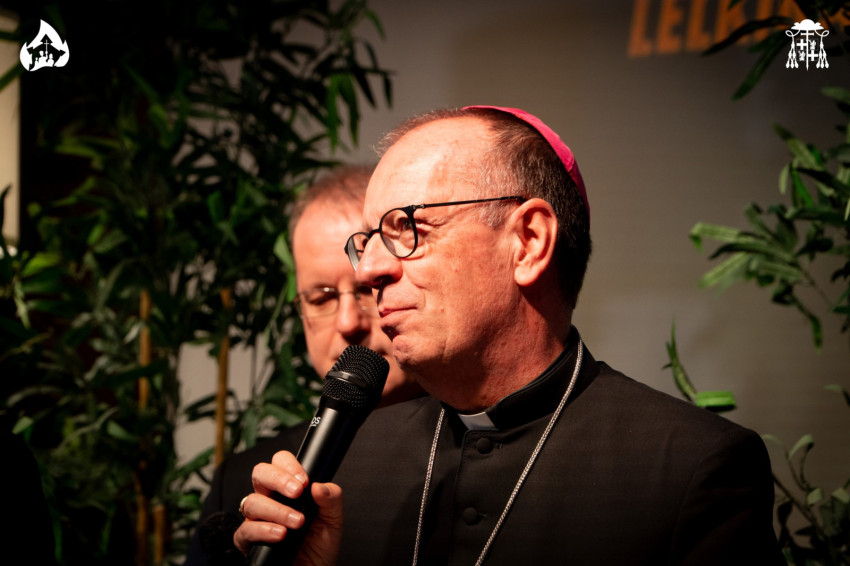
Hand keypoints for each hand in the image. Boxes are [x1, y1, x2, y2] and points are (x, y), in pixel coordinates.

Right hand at [233, 451, 343, 565]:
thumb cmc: (319, 546)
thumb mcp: (333, 520)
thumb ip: (331, 499)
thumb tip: (320, 486)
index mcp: (288, 490)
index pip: (280, 462)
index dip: (289, 465)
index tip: (304, 480)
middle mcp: (270, 500)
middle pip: (260, 473)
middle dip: (278, 478)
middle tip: (297, 492)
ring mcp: (258, 519)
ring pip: (252, 502)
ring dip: (277, 510)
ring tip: (297, 521)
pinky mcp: (249, 542)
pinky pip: (245, 531)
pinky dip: (263, 530)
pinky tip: (281, 534)